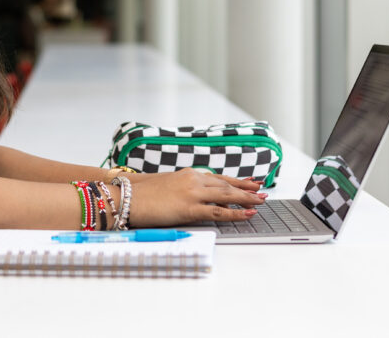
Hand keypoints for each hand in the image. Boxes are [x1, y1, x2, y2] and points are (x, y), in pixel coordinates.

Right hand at [125, 169, 265, 226]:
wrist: (127, 197)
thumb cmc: (141, 194)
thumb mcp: (165, 185)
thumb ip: (181, 189)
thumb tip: (191, 198)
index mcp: (187, 174)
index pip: (218, 177)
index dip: (235, 180)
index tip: (249, 181)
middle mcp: (193, 180)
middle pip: (226, 184)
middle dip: (246, 188)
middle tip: (262, 191)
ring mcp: (193, 193)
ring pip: (227, 195)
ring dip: (247, 198)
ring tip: (261, 201)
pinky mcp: (190, 208)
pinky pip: (219, 212)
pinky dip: (236, 213)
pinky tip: (248, 214)